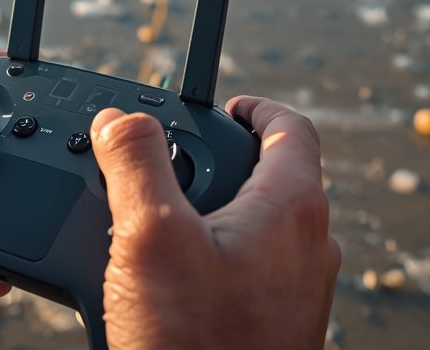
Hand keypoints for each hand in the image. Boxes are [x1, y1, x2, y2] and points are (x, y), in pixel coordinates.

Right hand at [90, 96, 338, 349]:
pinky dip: (225, 253)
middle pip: (279, 175)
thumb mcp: (149, 236)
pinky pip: (259, 269)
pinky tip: (181, 277)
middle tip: (185, 158)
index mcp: (293, 208)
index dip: (256, 106)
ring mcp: (299, 290)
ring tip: (173, 216)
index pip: (292, 127)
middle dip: (230, 158)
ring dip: (225, 208)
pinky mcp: (281, 326)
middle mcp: (310, 246)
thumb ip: (136, 163)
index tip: (228, 105)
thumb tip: (119, 120)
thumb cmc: (196, 346)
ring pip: (267, 225)